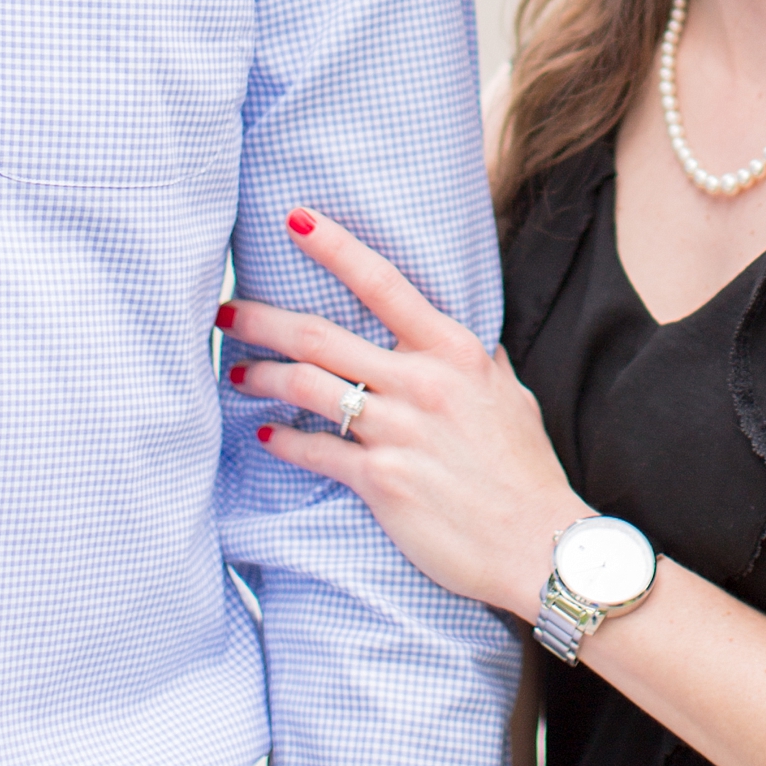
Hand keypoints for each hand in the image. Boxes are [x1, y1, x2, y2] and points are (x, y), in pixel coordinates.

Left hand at [222, 207, 585, 618]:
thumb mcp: (508, 396)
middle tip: (225, 312)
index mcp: (454, 352)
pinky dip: (283, 441)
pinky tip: (266, 436)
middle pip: (321, 334)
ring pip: (307, 387)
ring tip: (238, 373)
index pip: (383, 283)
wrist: (540, 545)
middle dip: (262, 319)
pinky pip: (315, 451)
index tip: (294, 219)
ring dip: (263, 376)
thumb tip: (456, 337)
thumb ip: (473, 362)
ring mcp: (399, 431)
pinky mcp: (382, 480)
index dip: (334, 247)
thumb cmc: (525, 471)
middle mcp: (422, 383)